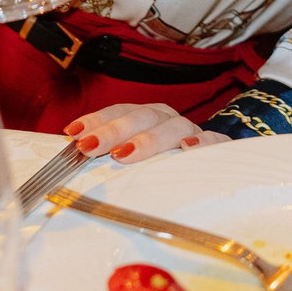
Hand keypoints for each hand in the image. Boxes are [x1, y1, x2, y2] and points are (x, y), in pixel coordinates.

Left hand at [64, 103, 216, 164]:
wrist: (210, 178)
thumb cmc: (161, 169)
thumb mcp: (132, 161)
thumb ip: (108, 156)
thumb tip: (72, 155)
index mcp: (148, 118)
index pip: (121, 111)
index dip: (97, 120)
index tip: (73, 133)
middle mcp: (169, 120)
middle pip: (143, 117)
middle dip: (114, 130)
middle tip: (89, 146)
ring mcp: (194, 133)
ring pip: (174, 126)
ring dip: (149, 138)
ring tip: (125, 154)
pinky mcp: (219, 150)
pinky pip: (214, 142)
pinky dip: (203, 142)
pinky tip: (187, 148)